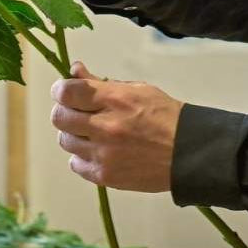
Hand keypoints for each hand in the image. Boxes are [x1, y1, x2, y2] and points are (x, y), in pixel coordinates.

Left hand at [49, 62, 183, 192]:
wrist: (188, 153)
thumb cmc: (163, 116)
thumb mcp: (136, 89)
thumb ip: (101, 82)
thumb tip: (74, 70)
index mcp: (115, 100)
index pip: (67, 92)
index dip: (60, 89)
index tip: (64, 91)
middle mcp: (105, 127)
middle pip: (59, 117)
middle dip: (64, 111)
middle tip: (76, 111)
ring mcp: (104, 154)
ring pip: (65, 141)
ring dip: (73, 134)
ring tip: (90, 133)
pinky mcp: (105, 177)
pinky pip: (75, 164)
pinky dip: (81, 157)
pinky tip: (97, 151)